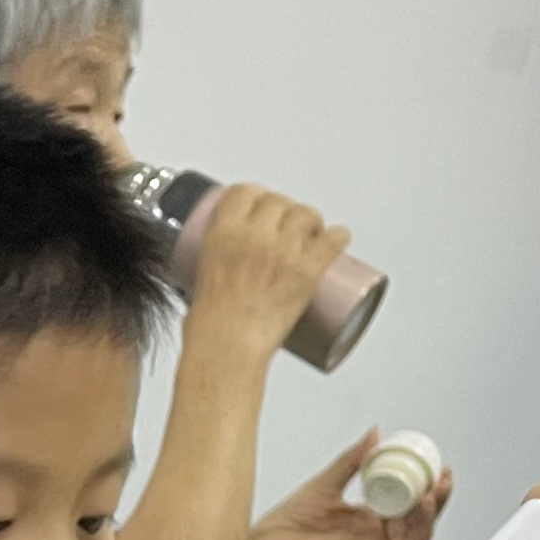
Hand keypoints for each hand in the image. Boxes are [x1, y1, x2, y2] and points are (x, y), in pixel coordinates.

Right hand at [184, 184, 349, 358]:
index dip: (257, 193)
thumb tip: (225, 269)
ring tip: (312, 232)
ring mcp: (285, 251)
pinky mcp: (308, 271)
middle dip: (285, 208)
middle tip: (288, 222)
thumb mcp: (199, 278)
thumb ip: (215, 265)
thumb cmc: (211, 324)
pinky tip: (339, 236)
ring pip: (307, 215)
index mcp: (224, 233)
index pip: (245, 192)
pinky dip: (338, 236)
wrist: (228, 347)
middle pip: (279, 200)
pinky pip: (332, 242)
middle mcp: (255, 235)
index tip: (262, 200)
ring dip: (311, 220)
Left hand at [247, 429, 451, 539]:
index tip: (439, 469)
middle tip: (440, 481)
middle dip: (436, 504)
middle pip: (419, 527)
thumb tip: (374, 434)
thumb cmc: (288, 523)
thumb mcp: (327, 482)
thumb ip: (353, 460)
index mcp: (372, 523)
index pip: (412, 507)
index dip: (430, 490)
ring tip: (430, 499)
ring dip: (428, 525)